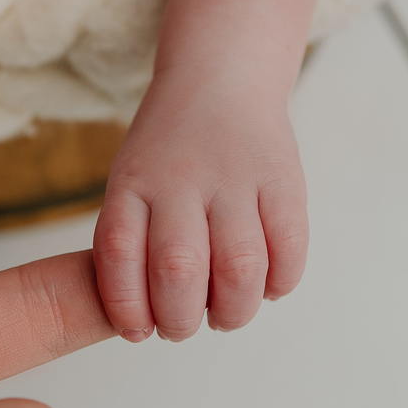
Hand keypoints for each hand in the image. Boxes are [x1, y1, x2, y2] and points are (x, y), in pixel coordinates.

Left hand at [93, 70, 309, 341]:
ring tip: (227, 313)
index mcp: (133, 181)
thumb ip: (132, 243)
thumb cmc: (170, 153)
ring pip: (239, 267)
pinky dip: (278, 283)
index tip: (137, 330)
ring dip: (233, 311)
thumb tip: (144, 324)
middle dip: (181, 320)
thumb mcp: (131, 182)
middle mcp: (182, 177)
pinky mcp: (284, 179)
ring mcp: (236, 176)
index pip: (119, 253)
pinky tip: (266, 285)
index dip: (126, 306)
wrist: (221, 78)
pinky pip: (289, 248)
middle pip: (179, 269)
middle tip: (184, 325)